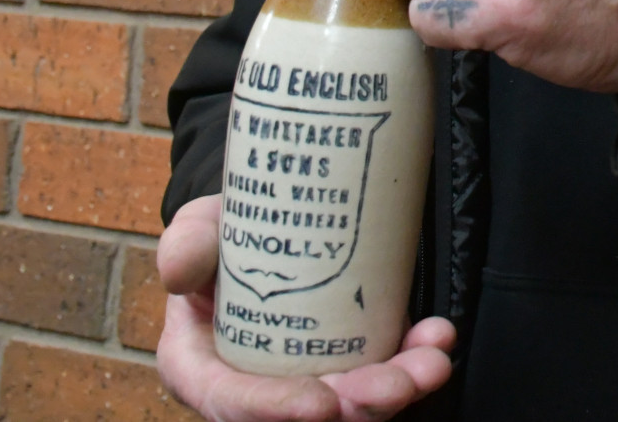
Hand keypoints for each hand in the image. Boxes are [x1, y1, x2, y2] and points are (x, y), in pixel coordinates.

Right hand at [155, 195, 454, 421]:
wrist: (270, 215)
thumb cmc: (224, 231)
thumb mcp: (198, 229)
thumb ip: (188, 244)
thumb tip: (179, 273)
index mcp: (204, 366)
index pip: (232, 404)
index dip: (274, 412)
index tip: (322, 404)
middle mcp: (257, 386)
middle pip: (307, 415)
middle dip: (358, 407)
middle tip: (398, 385)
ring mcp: (307, 376)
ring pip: (354, 402)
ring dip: (399, 388)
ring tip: (432, 363)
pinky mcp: (348, 359)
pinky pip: (384, 369)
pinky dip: (415, 356)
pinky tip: (438, 338)